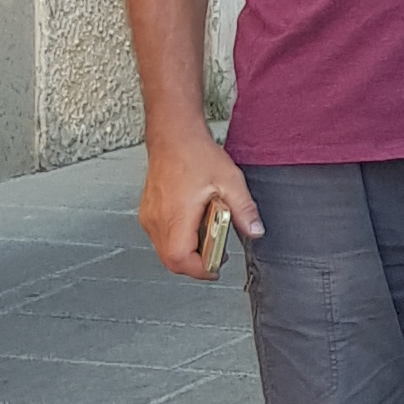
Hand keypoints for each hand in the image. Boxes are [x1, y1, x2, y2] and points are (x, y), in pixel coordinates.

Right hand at [141, 132, 262, 277]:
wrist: (173, 134)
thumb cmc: (195, 153)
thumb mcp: (230, 181)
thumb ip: (244, 210)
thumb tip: (255, 231)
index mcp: (176, 215)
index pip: (180, 259)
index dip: (199, 269)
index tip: (216, 266)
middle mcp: (158, 219)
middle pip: (171, 260)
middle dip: (195, 263)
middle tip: (215, 253)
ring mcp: (150, 216)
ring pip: (164, 250)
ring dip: (186, 252)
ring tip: (207, 235)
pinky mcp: (148, 211)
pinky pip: (160, 237)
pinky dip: (178, 239)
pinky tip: (193, 225)